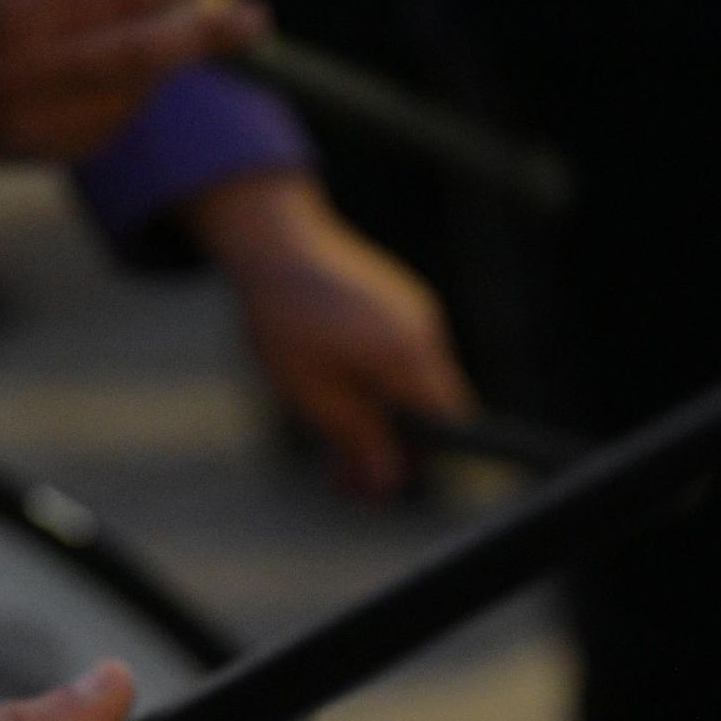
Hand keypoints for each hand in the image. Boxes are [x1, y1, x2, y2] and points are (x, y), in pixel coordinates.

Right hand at [0, 0, 268, 161]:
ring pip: (131, 96)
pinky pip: (113, 123)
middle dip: (201, 38)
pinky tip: (121, 64)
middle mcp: (20, 82)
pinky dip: (132, 90)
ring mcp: (33, 130)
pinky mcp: (46, 159)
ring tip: (175, 25)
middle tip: (256, 20)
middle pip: (136, 61)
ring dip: (165, 59)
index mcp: (5, 18)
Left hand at [187, 173, 474, 493]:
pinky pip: (403, 358)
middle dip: (393, 448)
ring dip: (381, 418)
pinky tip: (337, 388)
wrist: (271, 238)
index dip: (421, 460)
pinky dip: (379, 384)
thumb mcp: (312, 394)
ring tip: (329, 435)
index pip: (448, 424)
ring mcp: (415, 312)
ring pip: (416, 386)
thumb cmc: (284, 315)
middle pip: (433, 410)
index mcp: (408, 356)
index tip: (381, 480)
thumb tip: (390, 482)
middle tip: (341, 476)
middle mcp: (424, 332)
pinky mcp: (400, 301)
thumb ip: (358, 440)